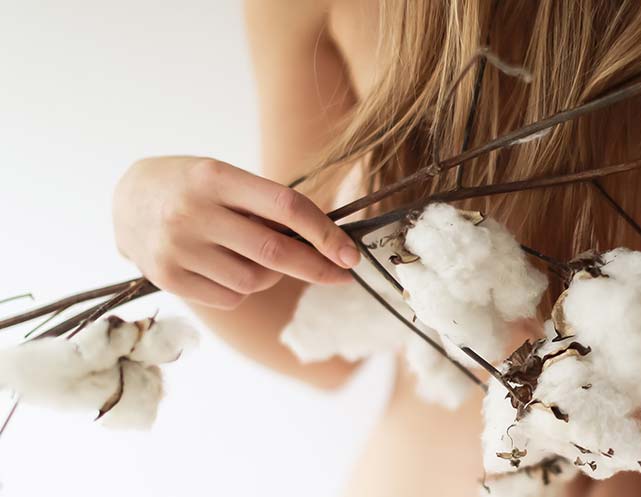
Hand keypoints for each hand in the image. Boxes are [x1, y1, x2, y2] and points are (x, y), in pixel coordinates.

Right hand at [113, 157, 358, 308]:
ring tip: (256, 256)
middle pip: (275, 251)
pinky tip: (227, 267)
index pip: (286, 207)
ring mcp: (177, 248)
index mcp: (215, 177)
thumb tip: (326, 241)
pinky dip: (243, 289)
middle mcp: (193, 212)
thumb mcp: (224, 177)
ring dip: (272, 275)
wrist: (125, 198)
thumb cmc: (192, 186)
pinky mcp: (167, 278)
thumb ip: (267, 205)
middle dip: (317, 267)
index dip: (325, 233)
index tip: (349, 254)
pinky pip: (231, 298)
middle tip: (342, 274)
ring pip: (255, 280)